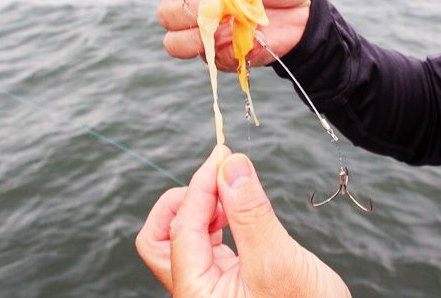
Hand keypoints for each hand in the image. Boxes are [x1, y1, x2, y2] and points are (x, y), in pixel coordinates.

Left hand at [136, 146, 350, 297]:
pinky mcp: (228, 279)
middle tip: (216, 179)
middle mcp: (196, 290)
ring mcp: (210, 285)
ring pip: (184, 238)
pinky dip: (216, 218)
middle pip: (161, 238)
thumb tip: (232, 166)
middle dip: (184, 201)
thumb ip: (251, 213)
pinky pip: (208, 243)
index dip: (202, 186)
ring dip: (201, 207)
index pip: (182, 228)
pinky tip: (237, 209)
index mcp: (196, 293)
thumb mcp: (278, 260)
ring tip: (231, 190)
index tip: (223, 156)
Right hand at [149, 0, 309, 70]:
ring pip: (174, 42)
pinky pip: (208, 61)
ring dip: (196, 36)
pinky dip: (226, 52)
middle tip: (219, 5)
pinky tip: (248, 40)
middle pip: (165, 12)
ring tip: (226, 26)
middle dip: (188, 10)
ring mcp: (204, 32)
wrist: (305, 13)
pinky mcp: (220, 55)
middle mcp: (193, 3)